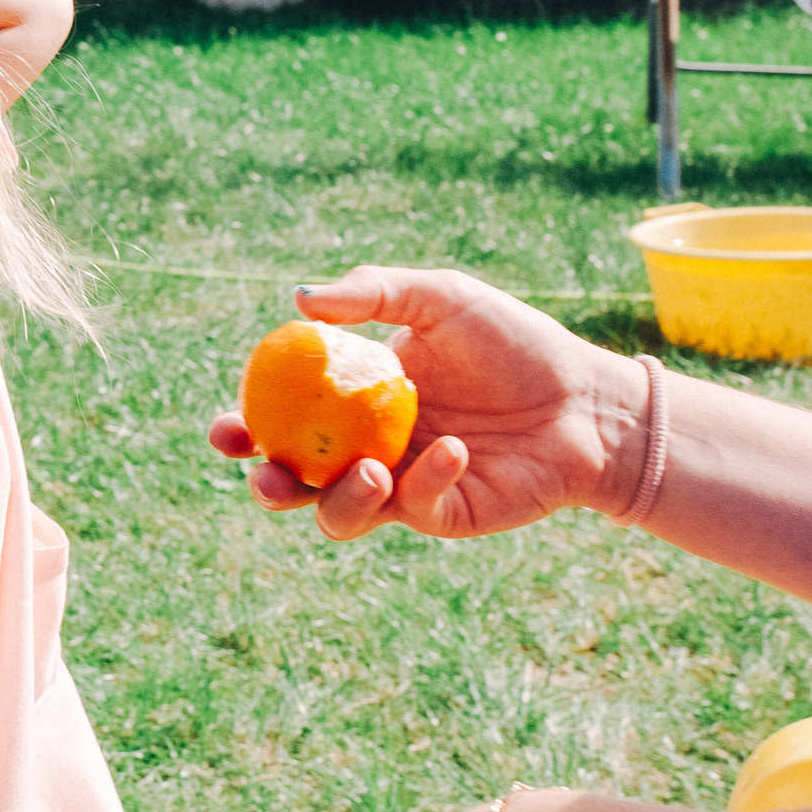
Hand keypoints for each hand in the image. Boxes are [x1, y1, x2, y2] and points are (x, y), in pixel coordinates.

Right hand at [211, 266, 648, 541]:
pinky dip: (424, 482)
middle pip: (296, 483)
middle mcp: (368, 448)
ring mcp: (404, 488)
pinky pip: (413, 511)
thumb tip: (298, 299)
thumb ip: (372, 294)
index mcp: (352, 400)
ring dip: (339, 500)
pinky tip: (455, 449)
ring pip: (340, 517)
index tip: (227, 429)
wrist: (585, 397)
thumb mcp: (441, 297)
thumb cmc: (514, 342)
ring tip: (368, 470)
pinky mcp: (446, 515)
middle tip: (270, 477)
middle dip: (269, 487)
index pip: (282, 419)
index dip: (243, 429)